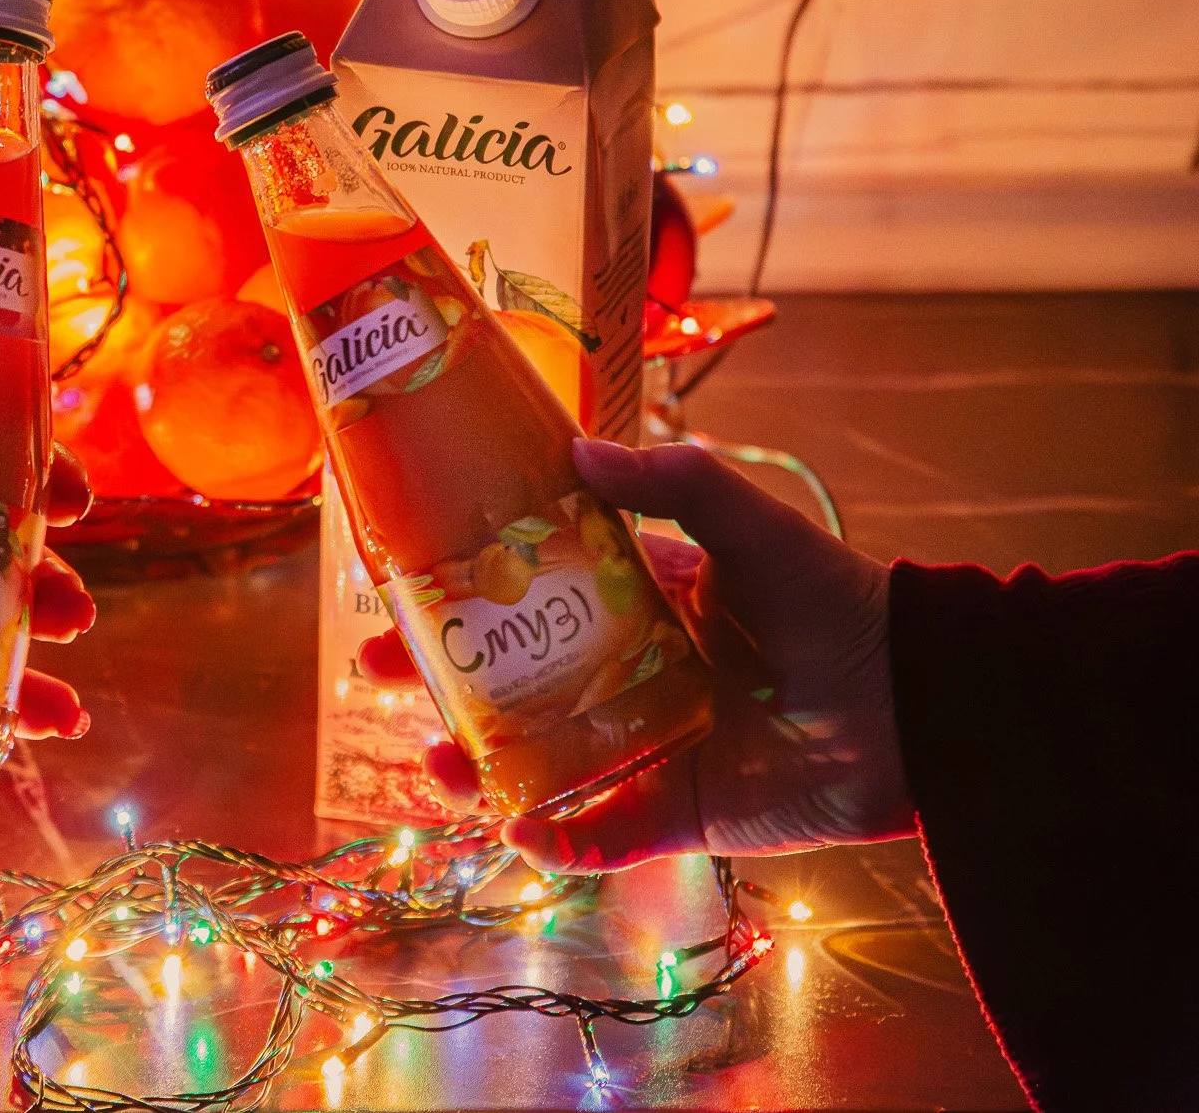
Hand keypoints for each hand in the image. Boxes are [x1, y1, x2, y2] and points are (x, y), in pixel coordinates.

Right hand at [359, 439, 911, 871]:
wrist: (916, 705)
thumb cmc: (833, 602)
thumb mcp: (749, 524)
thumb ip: (672, 482)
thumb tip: (574, 451)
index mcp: (643, 603)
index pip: (534, 595)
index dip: (467, 593)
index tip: (402, 586)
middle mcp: (633, 674)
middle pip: (516, 681)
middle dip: (444, 682)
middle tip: (377, 674)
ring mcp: (650, 745)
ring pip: (542, 763)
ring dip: (479, 767)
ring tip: (432, 764)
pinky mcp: (678, 813)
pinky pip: (601, 835)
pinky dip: (555, 843)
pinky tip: (511, 830)